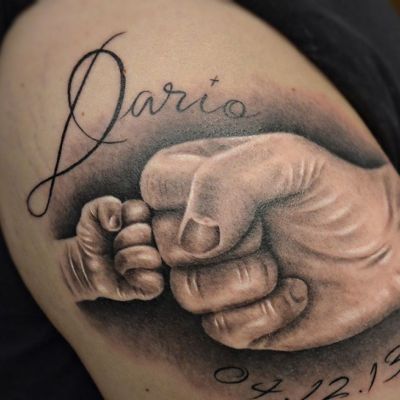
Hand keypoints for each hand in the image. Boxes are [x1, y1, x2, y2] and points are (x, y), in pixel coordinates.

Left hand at [60, 196, 163, 301]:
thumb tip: (116, 223)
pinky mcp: (154, 284)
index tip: (114, 226)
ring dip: (126, 260)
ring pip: (151, 257)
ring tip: (117, 262)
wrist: (84, 265)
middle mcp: (156, 239)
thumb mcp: (92, 214)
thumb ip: (104, 205)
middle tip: (113, 246)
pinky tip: (127, 276)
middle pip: (145, 233)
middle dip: (121, 240)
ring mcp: (157, 261)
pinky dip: (136, 278)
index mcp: (146, 219)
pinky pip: (155, 281)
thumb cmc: (93, 238)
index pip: (141, 210)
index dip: (123, 218)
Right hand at [140, 133, 399, 349]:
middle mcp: (196, 228)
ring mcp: (212, 274)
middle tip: (269, 229)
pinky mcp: (233, 316)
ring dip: (248, 280)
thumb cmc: (331, 192)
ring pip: (187, 293)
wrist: (380, 243)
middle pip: (167, 246)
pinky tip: (296, 291)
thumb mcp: (286, 159)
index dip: (192, 199)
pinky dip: (267, 313)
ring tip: (282, 264)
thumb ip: (226, 180)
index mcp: (196, 180)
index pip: (153, 186)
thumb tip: (191, 241)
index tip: (247, 202)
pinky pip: (221, 329)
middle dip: (232, 242)